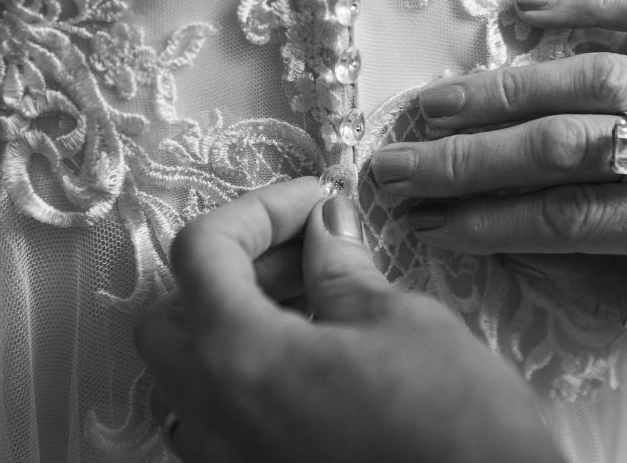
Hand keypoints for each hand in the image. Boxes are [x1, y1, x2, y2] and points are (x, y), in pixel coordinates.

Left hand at [135, 178, 561, 462]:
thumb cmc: (456, 425)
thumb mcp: (404, 323)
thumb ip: (342, 270)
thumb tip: (323, 228)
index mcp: (240, 359)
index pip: (200, 253)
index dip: (257, 210)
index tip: (315, 202)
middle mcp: (209, 417)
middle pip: (170, 316)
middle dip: (230, 268)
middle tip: (304, 253)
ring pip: (187, 374)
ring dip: (234, 322)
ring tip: (313, 304)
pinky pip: (217, 421)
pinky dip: (247, 376)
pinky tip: (312, 366)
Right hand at [371, 0, 626, 348]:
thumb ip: (621, 289)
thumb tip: (527, 252)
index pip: (566, 219)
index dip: (485, 222)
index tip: (424, 224)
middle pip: (561, 143)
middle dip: (464, 157)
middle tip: (394, 161)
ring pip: (590, 73)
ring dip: (498, 88)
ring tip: (430, 103)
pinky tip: (520, 8)